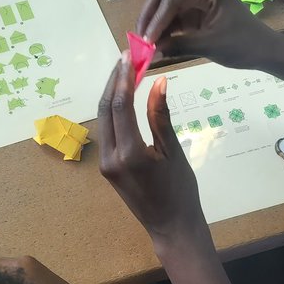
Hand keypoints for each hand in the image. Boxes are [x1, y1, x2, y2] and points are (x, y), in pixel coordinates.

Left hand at [97, 54, 206, 243]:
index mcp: (129, 153)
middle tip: (125, 59)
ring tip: (125, 72)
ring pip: (103, 119)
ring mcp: (105, 163)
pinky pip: (107, 132)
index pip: (120, 105)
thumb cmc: (180, 191)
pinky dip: (113, 112)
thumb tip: (158, 82)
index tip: (130, 57)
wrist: (171, 226)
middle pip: (105, 109)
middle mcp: (110, 157)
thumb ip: (161, 116)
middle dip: (113, 81)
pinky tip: (124, 98)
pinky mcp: (107, 167)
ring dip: (111, 95)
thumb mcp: (173, 151)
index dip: (124, 78)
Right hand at [137, 0, 277, 67]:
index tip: (146, 41)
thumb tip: (150, 52)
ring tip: (145, 45)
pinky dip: (163, 30)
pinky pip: (172, 17)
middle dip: (149, 17)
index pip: (171, 0)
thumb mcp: (209, 46)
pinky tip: (156, 44)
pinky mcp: (195, 12)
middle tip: (139, 40)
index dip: (156, 21)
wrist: (264, 51)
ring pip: (164, 7)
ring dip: (154, 24)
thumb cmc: (243, 45)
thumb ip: (179, 46)